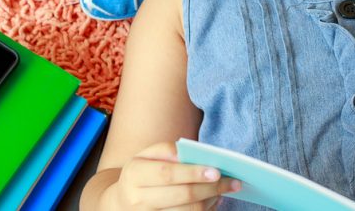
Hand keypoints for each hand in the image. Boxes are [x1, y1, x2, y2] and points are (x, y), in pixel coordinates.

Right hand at [113, 142, 241, 209]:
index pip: (167, 174)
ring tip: (224, 190)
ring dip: (211, 200)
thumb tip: (191, 155)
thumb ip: (167, 150)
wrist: (122, 202)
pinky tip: (213, 200)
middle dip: (210, 188)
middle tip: (232, 182)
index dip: (193, 173)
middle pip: (181, 196)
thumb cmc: (142, 173)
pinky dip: (205, 210)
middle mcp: (138, 199)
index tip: (216, 171)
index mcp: (134, 174)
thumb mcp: (147, 155)